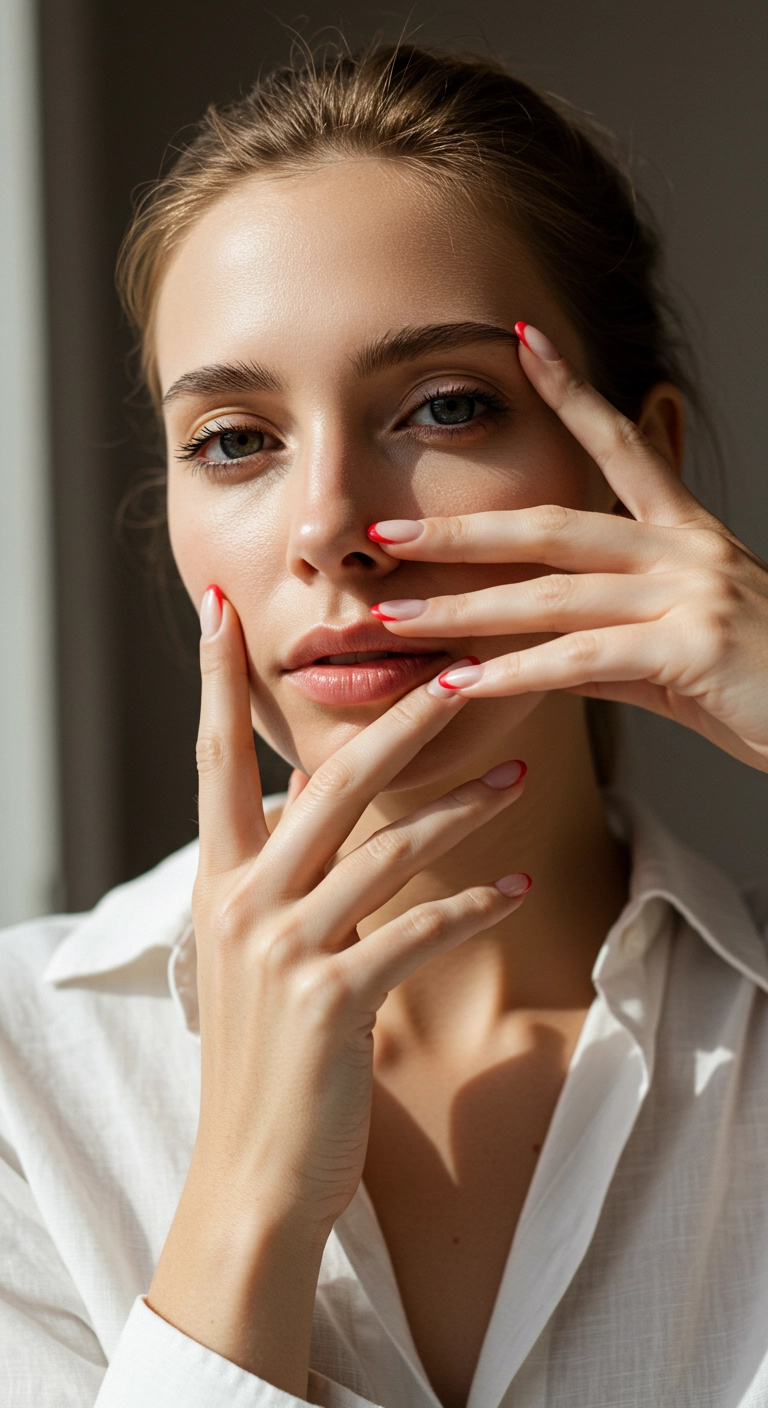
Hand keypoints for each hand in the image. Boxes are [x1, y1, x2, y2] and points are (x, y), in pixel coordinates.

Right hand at [148, 590, 529, 1394]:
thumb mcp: (248, 949)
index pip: (212, 758)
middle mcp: (241, 899)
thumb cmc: (262, 1054)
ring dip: (462, 806)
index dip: (214, 680)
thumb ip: (273, 867)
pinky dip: (473, 902)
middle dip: (396, 720)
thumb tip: (309, 792)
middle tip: (458, 673)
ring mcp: (283, 948)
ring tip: (519, 773)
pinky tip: (514, 882)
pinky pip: (419, 930)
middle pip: (328, 782)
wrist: (252, 1173)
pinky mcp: (331, 999)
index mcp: (217, 878)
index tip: (218, 607)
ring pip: (388, 848)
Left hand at [368, 324, 767, 774]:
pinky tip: (460, 686)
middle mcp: (686, 550)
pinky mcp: (694, 646)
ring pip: (555, 594)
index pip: (622, 444)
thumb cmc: (762, 686)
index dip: (571, 391)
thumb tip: (536, 649)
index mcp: (686, 534)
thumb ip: (611, 638)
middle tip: (385, 535)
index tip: (521, 338)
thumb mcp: (680, 648)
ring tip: (395, 620)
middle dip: (463, 532)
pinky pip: (583, 660)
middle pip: (554, 525)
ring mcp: (691, 593)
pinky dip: (515, 673)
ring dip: (465, 609)